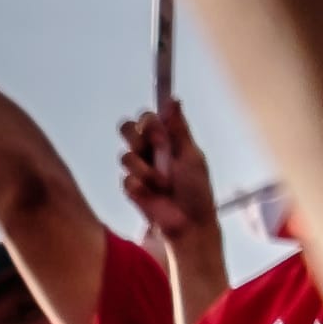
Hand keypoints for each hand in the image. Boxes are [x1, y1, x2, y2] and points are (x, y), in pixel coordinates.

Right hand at [115, 98, 214, 249]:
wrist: (189, 224)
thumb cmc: (197, 190)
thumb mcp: (191, 155)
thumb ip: (179, 129)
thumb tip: (173, 99)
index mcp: (167, 140)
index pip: (147, 117)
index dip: (149, 120)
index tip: (158, 129)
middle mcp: (150, 151)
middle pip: (127, 128)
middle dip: (138, 138)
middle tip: (156, 150)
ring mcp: (139, 170)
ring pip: (125, 156)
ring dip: (145, 169)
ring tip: (161, 183)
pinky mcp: (131, 188)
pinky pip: (126, 180)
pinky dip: (140, 187)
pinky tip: (152, 195)